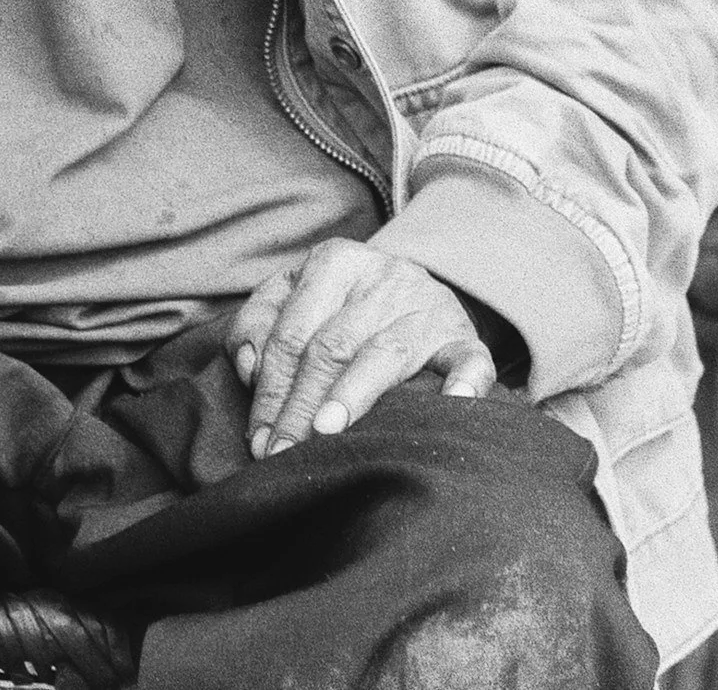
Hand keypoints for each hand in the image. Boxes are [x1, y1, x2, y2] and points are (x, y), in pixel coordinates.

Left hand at [227, 240, 495, 455]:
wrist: (416, 290)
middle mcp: (382, 277)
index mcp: (334, 262)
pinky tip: (454, 402)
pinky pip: (469, 359)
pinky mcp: (464, 337)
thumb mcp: (294, 297)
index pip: (291, 332)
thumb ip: (258, 324)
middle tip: (283, 454)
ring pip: (384, 354)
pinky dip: (464, 381)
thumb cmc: (342, 307)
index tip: (259, 439)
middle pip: (332, 346)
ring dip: (353, 395)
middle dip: (301, 405)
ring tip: (326, 433)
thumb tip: (248, 367)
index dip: (270, 389)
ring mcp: (426, 307)